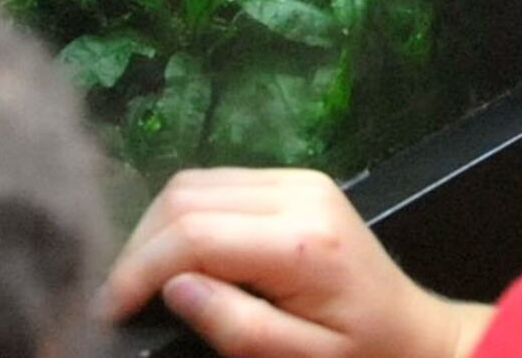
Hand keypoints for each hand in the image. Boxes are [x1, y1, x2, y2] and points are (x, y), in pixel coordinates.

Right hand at [103, 167, 491, 357]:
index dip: (139, 269)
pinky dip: (183, 216)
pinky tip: (174, 258)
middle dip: (139, 247)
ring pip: (196, 182)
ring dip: (155, 229)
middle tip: (116, 300)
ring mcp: (299, 180)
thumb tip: (173, 286)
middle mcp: (300, 194)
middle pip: (187, 197)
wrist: (414, 333)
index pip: (195, 233)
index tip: (107, 311)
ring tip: (138, 282)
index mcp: (303, 241)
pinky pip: (219, 184)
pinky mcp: (295, 182)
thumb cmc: (360, 355)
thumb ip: (235, 325)